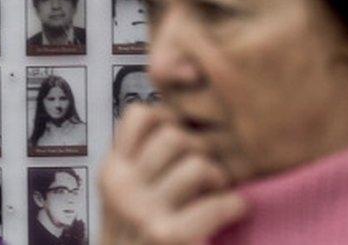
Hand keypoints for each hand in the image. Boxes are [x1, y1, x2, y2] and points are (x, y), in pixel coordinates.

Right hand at [99, 105, 247, 244]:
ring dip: (219, 177)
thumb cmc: (134, 240)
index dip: (169, 117)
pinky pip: (217, 203)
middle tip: (209, 170)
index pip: (138, 115)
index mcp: (111, 171)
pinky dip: (234, 205)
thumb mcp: (122, 197)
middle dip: (200, 149)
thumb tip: (177, 120)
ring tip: (219, 192)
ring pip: (197, 164)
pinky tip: (236, 210)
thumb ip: (139, 163)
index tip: (186, 134)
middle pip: (173, 135)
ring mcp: (143, 211)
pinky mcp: (168, 236)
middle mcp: (122, 186)